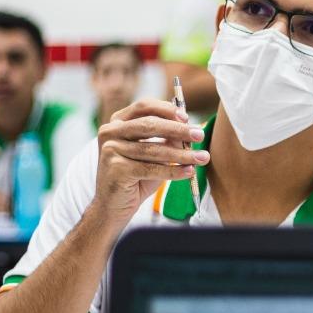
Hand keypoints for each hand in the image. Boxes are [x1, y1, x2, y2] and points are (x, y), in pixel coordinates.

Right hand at [91, 99, 207, 222]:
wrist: (113, 205)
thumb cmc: (135, 177)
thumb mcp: (152, 154)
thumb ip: (166, 139)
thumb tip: (189, 129)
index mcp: (117, 122)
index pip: (144, 106)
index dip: (167, 109)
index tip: (187, 117)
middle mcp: (110, 132)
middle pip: (150, 125)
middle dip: (178, 129)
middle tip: (200, 134)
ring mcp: (110, 150)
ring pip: (153, 149)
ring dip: (182, 154)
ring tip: (202, 157)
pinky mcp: (116, 169)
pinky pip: (151, 169)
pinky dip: (173, 171)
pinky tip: (189, 172)